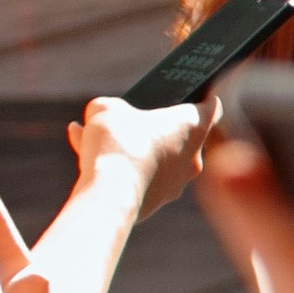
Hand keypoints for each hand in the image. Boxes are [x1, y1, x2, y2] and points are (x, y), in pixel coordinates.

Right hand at [74, 95, 212, 211]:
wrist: (111, 195)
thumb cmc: (118, 143)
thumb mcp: (106, 109)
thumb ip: (109, 107)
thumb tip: (107, 114)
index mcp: (194, 127)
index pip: (210, 107)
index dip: (200, 96)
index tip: (189, 91)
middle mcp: (193, 156)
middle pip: (175, 134)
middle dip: (148, 124)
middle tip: (128, 114)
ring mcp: (176, 182)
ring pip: (151, 155)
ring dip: (124, 144)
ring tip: (90, 132)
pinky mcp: (157, 200)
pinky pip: (137, 175)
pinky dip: (116, 165)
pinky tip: (84, 151)